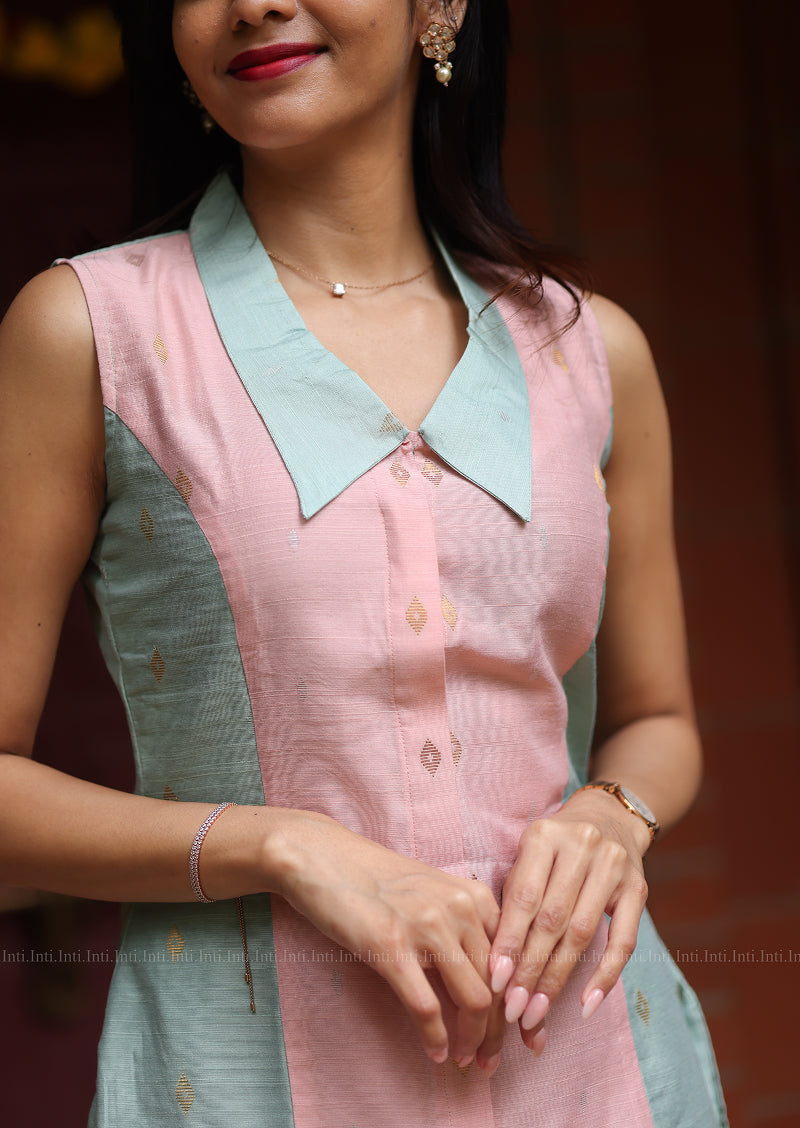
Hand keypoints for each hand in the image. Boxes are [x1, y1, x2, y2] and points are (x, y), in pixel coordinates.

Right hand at [267, 810, 505, 1071]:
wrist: (323, 857)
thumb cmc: (375, 879)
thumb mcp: (432, 892)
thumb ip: (463, 925)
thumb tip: (488, 980)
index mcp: (473, 896)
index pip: (513, 960)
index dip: (520, 1003)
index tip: (521, 1033)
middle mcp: (458, 908)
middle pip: (499, 985)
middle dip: (499, 1032)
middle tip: (490, 1061)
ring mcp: (426, 926)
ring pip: (474, 1000)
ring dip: (474, 1042)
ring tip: (466, 1061)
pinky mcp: (390, 946)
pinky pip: (426, 1007)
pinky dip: (435, 1039)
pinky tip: (436, 1054)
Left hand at [488, 790, 649, 1053]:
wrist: (608, 817)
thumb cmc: (555, 848)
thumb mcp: (528, 856)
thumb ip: (514, 900)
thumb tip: (497, 966)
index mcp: (544, 836)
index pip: (524, 897)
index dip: (509, 941)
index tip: (495, 981)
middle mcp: (580, 847)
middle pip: (552, 919)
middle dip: (531, 969)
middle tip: (514, 1010)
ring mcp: (613, 866)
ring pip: (582, 932)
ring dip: (558, 979)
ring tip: (537, 1013)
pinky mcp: (639, 888)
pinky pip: (623, 941)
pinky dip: (605, 976)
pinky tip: (587, 1004)